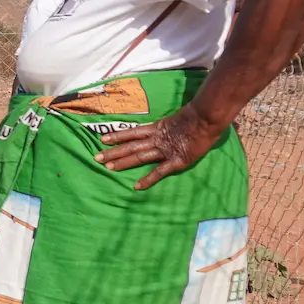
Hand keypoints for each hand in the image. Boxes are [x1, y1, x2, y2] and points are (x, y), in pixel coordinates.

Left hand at [97, 105, 226, 189]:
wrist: (207, 118)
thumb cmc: (197, 117)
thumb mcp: (177, 119)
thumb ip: (169, 125)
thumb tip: (165, 127)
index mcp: (157, 128)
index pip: (132, 133)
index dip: (117, 136)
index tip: (102, 139)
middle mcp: (156, 139)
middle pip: (130, 146)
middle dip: (113, 152)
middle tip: (96, 157)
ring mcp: (165, 149)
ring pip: (139, 156)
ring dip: (123, 162)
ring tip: (107, 167)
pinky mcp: (176, 160)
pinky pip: (160, 171)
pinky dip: (148, 179)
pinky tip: (137, 186)